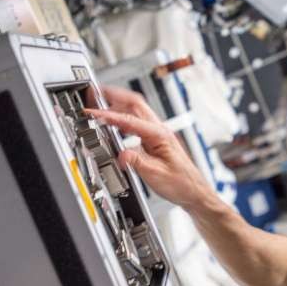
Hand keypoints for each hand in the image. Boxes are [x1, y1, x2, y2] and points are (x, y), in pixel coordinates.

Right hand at [85, 86, 213, 210]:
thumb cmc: (181, 183)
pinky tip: (113, 122)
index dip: (109, 115)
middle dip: (113, 96)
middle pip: (134, 103)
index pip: (130, 120)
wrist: (193, 191)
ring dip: (117, 104)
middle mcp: (159, 130)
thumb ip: (137, 163)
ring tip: (99, 104)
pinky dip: (121, 117)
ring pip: (135, 110)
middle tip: (94, 94)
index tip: (93, 113)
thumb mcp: (156, 175)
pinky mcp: (154, 140)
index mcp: (160, 135)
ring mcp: (157, 133)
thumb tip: (120, 155)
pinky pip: (135, 122)